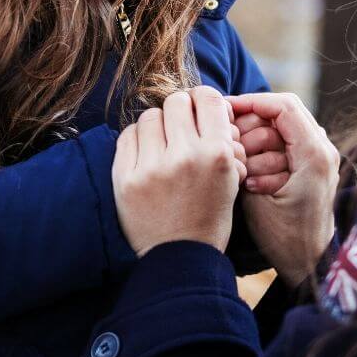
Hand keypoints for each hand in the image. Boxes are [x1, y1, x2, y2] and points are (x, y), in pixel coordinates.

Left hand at [112, 86, 247, 256]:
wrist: (180, 258)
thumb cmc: (209, 215)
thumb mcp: (231, 177)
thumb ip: (222, 139)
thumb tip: (207, 103)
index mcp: (216, 154)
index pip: (208, 98)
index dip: (203, 99)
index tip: (198, 108)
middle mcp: (185, 156)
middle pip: (176, 101)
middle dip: (180, 110)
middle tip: (179, 126)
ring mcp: (152, 167)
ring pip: (150, 116)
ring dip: (157, 125)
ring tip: (161, 144)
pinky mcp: (125, 179)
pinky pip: (127, 135)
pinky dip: (137, 140)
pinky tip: (145, 154)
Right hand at [226, 93, 339, 286]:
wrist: (310, 265)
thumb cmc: (284, 238)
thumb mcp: (256, 198)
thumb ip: (245, 160)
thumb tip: (228, 130)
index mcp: (314, 154)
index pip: (282, 106)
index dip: (250, 102)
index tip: (224, 111)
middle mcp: (323, 148)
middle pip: (281, 112)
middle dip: (251, 125)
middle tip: (230, 145)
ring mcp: (321, 155)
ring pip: (281, 127)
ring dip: (257, 140)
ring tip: (243, 166)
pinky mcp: (313, 164)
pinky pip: (286, 143)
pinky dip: (266, 151)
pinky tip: (251, 172)